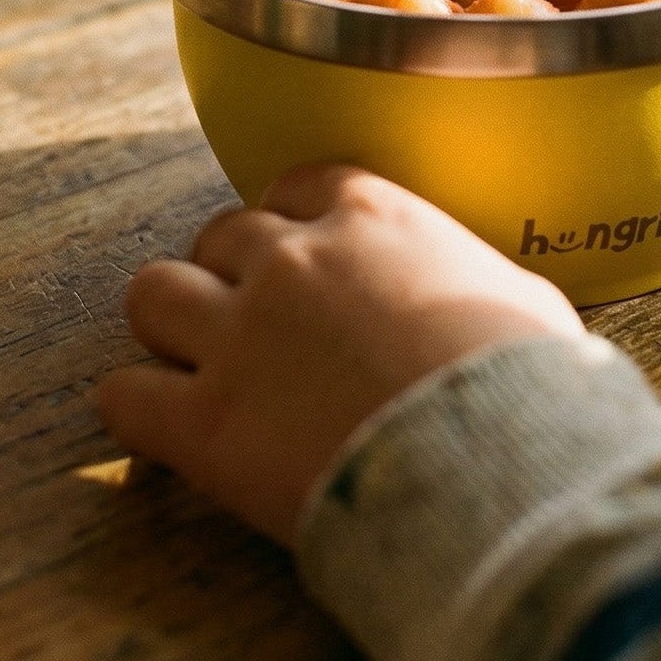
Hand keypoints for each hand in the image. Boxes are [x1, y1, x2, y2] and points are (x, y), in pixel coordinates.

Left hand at [97, 165, 584, 545]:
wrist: (502, 474)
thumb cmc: (536, 391)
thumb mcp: (530, 303)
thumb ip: (486, 283)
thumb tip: (506, 304)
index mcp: (372, 216)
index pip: (296, 187)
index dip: (294, 228)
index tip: (308, 265)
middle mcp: (292, 259)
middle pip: (219, 236)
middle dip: (233, 278)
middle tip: (259, 332)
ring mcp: (240, 336)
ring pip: (151, 293)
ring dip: (172, 326)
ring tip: (198, 369)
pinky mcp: (205, 424)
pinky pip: (123, 396)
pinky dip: (138, 411)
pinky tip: (168, 435)